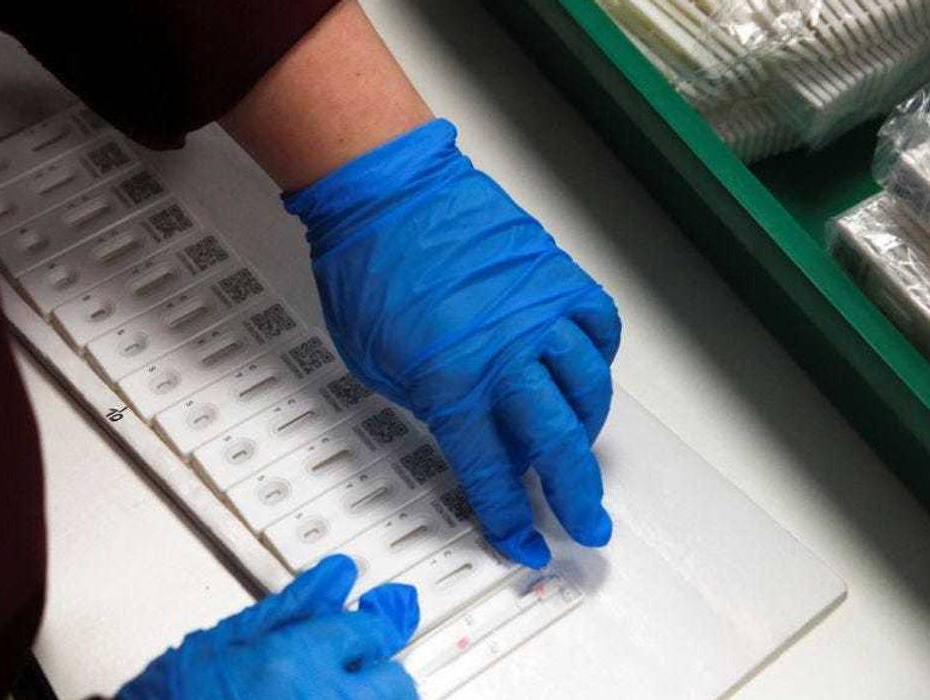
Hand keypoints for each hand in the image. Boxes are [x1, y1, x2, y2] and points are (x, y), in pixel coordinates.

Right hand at [116, 555, 419, 699]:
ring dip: (367, 696)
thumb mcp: (236, 636)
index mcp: (299, 660)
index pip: (372, 631)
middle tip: (353, 667)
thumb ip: (297, 604)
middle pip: (396, 682)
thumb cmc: (183, 692)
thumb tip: (338, 575)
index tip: (360, 627)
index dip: (366, 626)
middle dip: (378, 671)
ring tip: (329, 690)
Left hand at [284, 120, 620, 568]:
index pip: (491, 470)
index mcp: (453, 383)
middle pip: (558, 442)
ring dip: (589, 427)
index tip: (523, 540)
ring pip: (588, 386)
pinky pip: (597, 325)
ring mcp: (539, 310)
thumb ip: (433, 404)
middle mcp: (508, 353)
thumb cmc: (365, 270)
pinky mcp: (555, 273)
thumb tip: (473, 435)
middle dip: (576, 494)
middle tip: (588, 523)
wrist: (384, 192)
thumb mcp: (378, 363)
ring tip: (579, 445)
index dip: (509, 515)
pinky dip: (597, 356)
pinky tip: (584, 371)